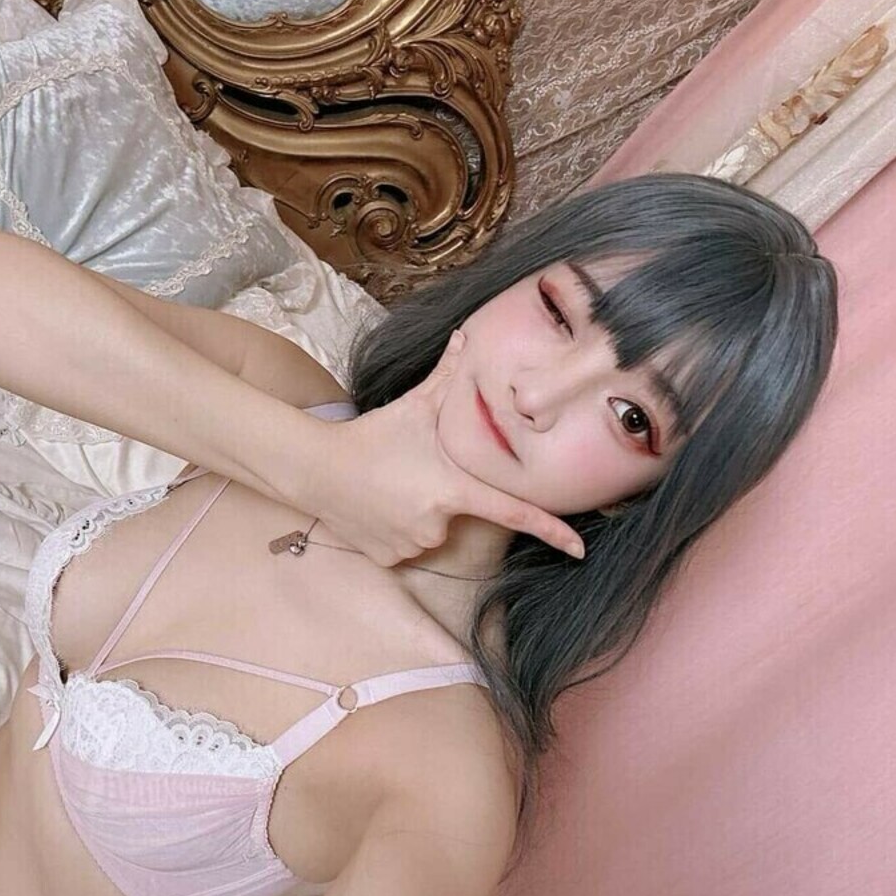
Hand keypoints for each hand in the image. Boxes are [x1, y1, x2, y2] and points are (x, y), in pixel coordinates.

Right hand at [302, 331, 585, 566]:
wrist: (315, 469)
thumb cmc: (370, 436)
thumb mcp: (414, 407)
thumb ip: (446, 376)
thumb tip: (465, 335)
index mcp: (454, 487)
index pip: (515, 513)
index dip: (552, 531)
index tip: (580, 548)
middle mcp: (439, 524)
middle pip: (460, 515)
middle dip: (444, 496)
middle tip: (411, 473)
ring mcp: (414, 545)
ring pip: (432, 533)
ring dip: (420, 513)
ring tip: (390, 488)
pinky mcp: (391, 560)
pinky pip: (408, 547)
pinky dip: (398, 530)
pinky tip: (376, 508)